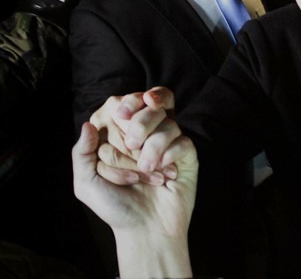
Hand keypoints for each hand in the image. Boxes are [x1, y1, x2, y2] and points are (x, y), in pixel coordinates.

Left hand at [72, 87, 196, 277]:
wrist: (145, 229)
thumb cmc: (116, 206)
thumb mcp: (87, 183)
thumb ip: (81, 153)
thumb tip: (88, 125)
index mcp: (122, 134)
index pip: (127, 102)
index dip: (128, 103)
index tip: (122, 115)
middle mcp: (148, 134)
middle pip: (151, 105)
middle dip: (140, 124)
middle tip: (132, 145)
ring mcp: (169, 142)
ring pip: (168, 123)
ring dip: (153, 148)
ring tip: (146, 171)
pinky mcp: (186, 154)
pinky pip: (183, 141)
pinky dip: (170, 156)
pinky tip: (164, 173)